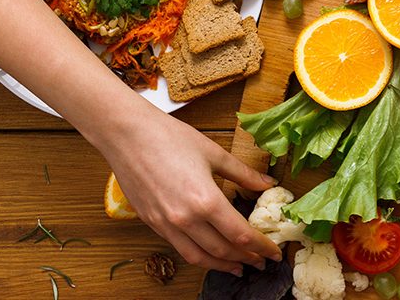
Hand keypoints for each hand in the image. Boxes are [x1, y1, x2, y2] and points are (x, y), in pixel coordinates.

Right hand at [100, 114, 281, 275]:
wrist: (125, 133)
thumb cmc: (169, 137)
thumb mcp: (215, 153)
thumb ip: (243, 174)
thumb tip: (268, 184)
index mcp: (206, 200)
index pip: (241, 235)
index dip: (262, 247)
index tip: (274, 252)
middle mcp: (185, 218)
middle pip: (223, 250)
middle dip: (246, 259)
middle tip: (261, 261)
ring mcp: (165, 223)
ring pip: (199, 257)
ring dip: (222, 265)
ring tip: (238, 267)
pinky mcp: (151, 223)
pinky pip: (179, 247)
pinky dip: (199, 256)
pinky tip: (209, 253)